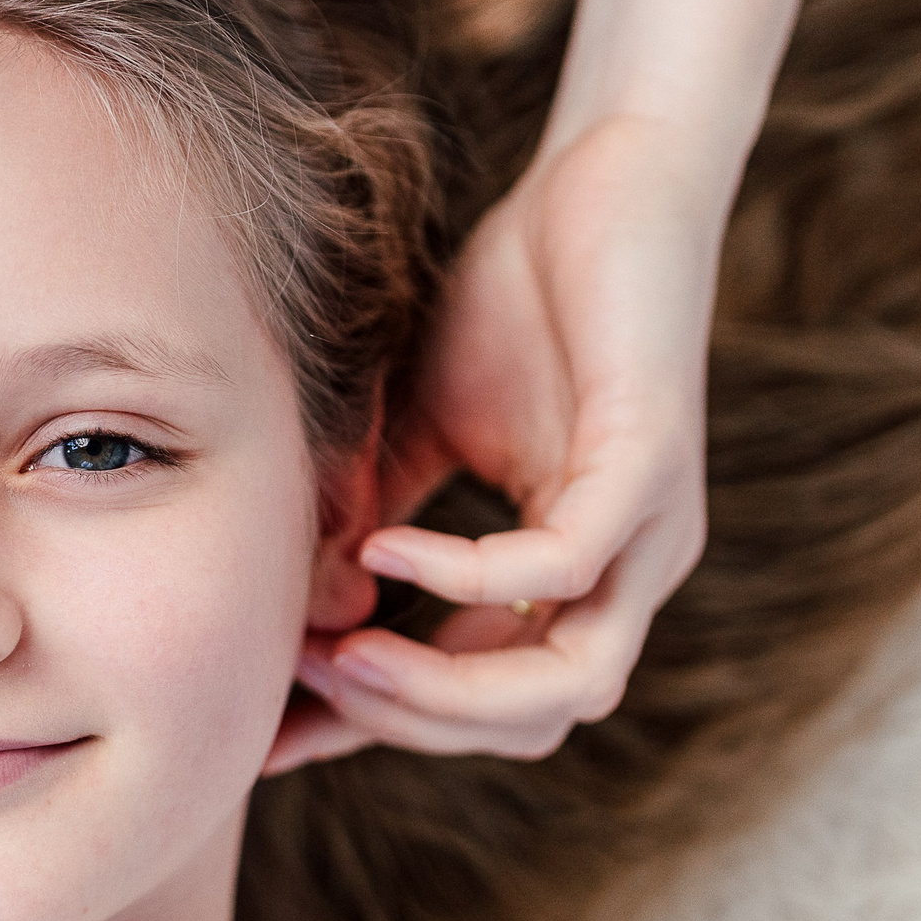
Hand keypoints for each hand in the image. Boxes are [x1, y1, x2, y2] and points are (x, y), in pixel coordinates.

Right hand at [270, 114, 717, 770]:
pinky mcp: (648, 462)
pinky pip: (561, 567)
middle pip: (531, 723)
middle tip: (301, 684)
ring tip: (338, 652)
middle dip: (406, 723)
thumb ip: (363, 521)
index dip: (376, 729)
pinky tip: (384, 547)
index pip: (485, 704)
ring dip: (443, 691)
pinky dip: (465, 577)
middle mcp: (624, 574)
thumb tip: (301, 614)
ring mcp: (648, 529)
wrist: (604, 184)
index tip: (272, 736)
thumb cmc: (516, 303)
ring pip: (567, 683)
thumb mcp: (412, 433)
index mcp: (574, 579)